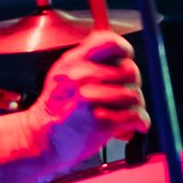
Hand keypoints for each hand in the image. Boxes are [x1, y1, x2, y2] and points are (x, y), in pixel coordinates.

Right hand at [30, 30, 148, 168]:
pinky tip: (132, 125)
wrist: (41, 140)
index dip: (124, 49)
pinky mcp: (102, 122)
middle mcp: (83, 76)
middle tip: (125, 95)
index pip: (110, 42)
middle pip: (130, 71)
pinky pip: (136, 115)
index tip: (126, 59)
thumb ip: (88, 59)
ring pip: (135, 95)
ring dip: (136, 106)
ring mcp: (92, 99)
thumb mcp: (63, 72)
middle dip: (132, 84)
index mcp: (75, 61)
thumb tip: (118, 51)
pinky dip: (140, 122)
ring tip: (125, 112)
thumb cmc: (55, 107)